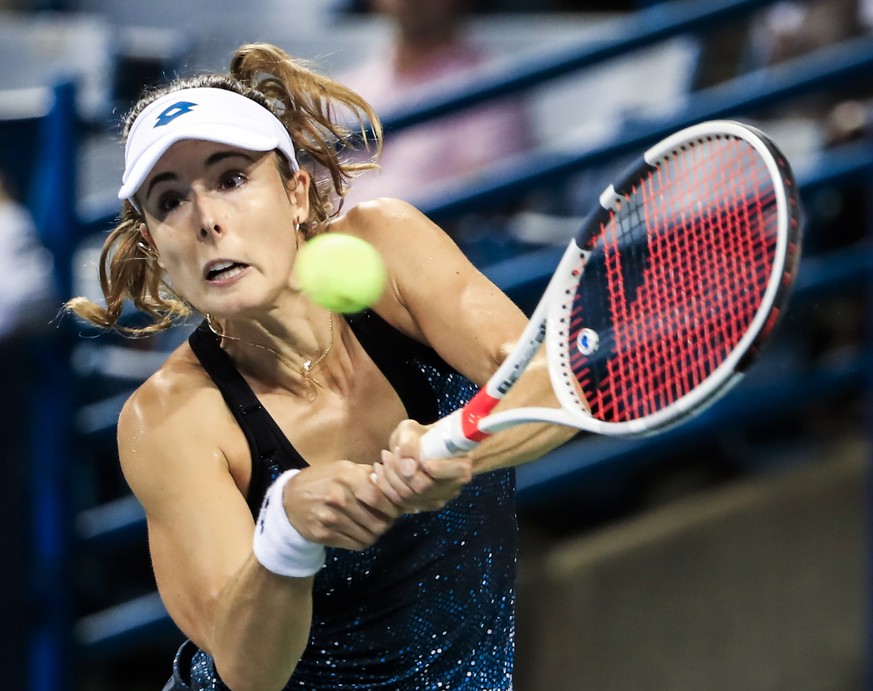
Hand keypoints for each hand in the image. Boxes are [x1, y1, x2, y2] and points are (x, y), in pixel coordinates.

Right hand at [283, 461, 403, 550]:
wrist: (289, 500)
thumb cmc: (322, 481)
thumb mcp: (343, 468)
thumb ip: (368, 474)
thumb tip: (395, 482)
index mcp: (346, 476)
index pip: (379, 497)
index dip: (393, 507)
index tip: (397, 509)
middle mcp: (338, 497)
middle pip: (378, 521)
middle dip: (388, 523)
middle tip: (387, 520)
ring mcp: (330, 518)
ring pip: (369, 536)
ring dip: (376, 533)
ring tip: (374, 526)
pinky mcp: (324, 535)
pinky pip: (356, 545)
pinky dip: (363, 541)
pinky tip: (361, 533)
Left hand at [371, 419, 472, 513]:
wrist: (424, 447)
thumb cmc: (421, 435)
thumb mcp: (413, 430)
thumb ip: (409, 443)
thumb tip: (407, 466)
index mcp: (460, 466)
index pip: (443, 475)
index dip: (421, 466)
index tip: (404, 451)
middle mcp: (453, 487)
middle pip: (421, 488)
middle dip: (397, 471)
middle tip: (386, 454)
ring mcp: (439, 499)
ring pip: (408, 497)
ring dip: (389, 479)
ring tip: (382, 461)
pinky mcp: (424, 506)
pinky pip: (401, 504)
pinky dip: (386, 488)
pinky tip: (379, 474)